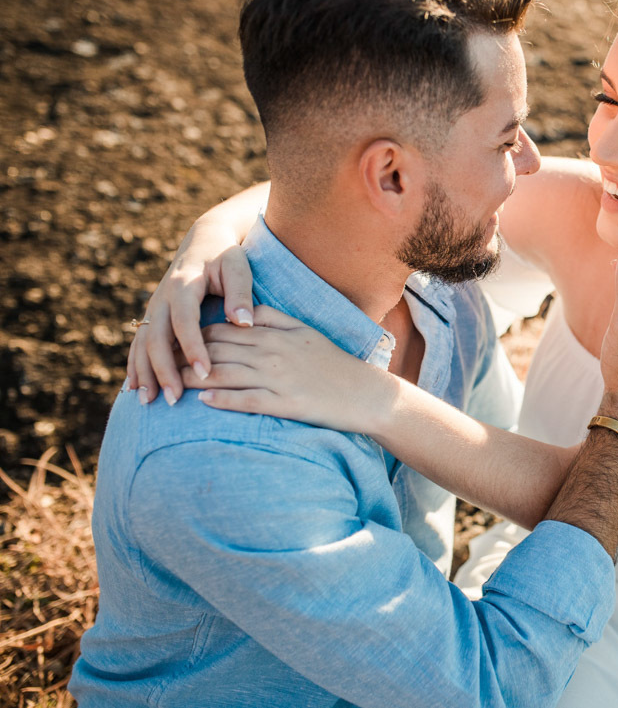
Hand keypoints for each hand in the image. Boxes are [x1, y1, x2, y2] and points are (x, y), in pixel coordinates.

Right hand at [128, 222, 254, 405]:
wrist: (204, 241)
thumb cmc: (226, 256)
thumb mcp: (238, 267)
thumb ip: (240, 293)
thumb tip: (244, 324)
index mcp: (184, 285)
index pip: (185, 321)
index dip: (193, 348)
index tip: (205, 373)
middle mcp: (162, 297)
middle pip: (156, 338)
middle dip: (163, 370)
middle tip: (174, 400)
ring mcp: (154, 307)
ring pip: (142, 344)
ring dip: (144, 373)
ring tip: (148, 402)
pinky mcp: (153, 316)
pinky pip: (139, 343)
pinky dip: (135, 366)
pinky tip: (134, 389)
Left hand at [178, 305, 394, 434]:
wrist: (365, 393)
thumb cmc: (335, 363)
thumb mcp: (305, 330)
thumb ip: (273, 317)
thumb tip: (242, 312)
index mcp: (273, 333)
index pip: (222, 329)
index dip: (191, 333)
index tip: (168, 340)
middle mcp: (271, 353)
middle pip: (216, 350)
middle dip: (182, 356)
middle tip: (155, 362)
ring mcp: (277, 379)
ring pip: (225, 374)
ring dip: (193, 379)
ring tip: (168, 383)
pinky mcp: (285, 404)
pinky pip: (247, 400)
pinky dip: (223, 400)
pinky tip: (202, 401)